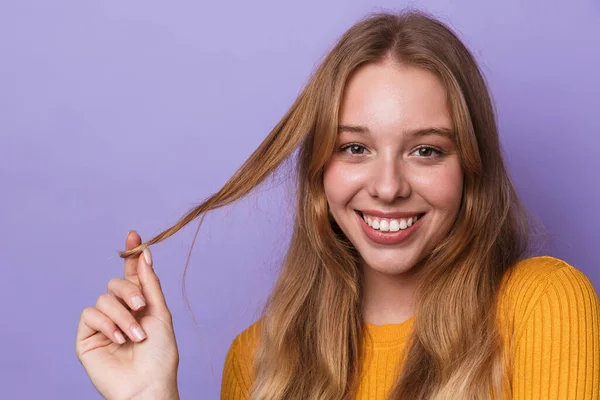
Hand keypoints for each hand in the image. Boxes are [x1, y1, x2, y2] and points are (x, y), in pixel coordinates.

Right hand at [75, 231, 179, 399]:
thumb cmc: (159, 355)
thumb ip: (150, 285)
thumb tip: (145, 255)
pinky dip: (106, 323)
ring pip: (104, 297)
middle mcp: (121, 310)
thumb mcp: (160, 314)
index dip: (132, 254)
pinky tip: (118, 339)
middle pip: (116, 282)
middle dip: (129, 291)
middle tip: (141, 307)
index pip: (134, 274)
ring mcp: (103, 323)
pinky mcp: (87, 336)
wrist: (147, 385)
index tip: (134, 235)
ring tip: (135, 335)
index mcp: (141, 304)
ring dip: (122, 315)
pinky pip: (90, 313)